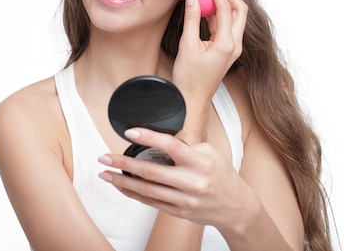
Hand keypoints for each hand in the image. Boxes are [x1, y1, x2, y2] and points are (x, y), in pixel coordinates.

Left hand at [98, 128, 254, 228]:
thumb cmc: (222, 177)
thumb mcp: (210, 154)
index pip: (172, 146)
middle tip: (105, 157)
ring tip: (105, 173)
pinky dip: (133, 194)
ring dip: (122, 181)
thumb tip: (158, 140)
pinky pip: (150, 202)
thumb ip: (186, 148)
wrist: (238, 209)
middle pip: (151, 172)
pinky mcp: (178, 212)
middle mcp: (192, 182)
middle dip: (123, 164)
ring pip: (146, 190)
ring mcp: (184, 200)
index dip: (149, 137)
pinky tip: (121, 186)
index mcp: (200, 163)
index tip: (130, 132)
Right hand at [172, 0, 247, 139]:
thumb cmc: (189, 78)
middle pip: (239, 9)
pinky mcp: (227, 50)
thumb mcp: (187, 45)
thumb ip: (192, 19)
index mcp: (227, 44)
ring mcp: (233, 48)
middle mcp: (235, 45)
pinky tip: (205, 8)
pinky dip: (218, 13)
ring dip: (223, 2)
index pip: (226, 8)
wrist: (192, 99)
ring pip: (234, 17)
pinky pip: (226, 26)